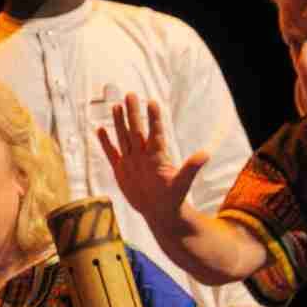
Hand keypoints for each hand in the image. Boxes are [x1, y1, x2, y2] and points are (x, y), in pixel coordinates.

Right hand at [97, 94, 205, 227]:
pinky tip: (100, 129)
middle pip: (136, 130)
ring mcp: (131, 162)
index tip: (153, 101)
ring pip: (123, 138)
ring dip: (120, 122)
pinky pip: (111, 154)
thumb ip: (191, 169)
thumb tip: (206, 154)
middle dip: (133, 113)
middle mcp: (143, 156)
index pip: (155, 134)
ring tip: (116, 106)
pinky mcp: (120, 170)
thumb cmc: (173, 199)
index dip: (154, 118)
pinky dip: (105, 143)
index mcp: (157, 157)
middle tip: (131, 94)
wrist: (159, 212)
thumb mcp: (182, 184)